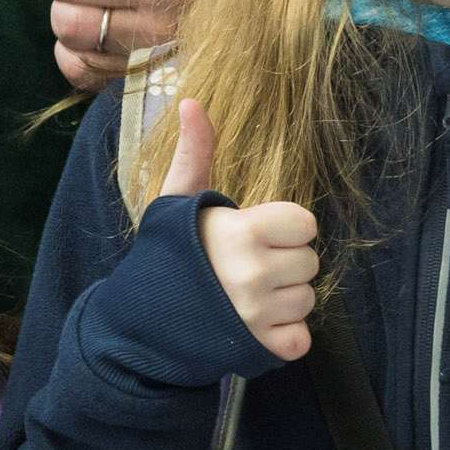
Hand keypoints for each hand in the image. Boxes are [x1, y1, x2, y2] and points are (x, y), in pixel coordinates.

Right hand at [165, 99, 315, 362]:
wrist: (139, 323)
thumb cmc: (166, 255)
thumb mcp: (176, 200)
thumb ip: (196, 152)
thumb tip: (193, 101)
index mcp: (243, 231)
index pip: (305, 223)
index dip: (283, 228)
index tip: (254, 234)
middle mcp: (255, 274)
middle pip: (310, 263)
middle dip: (284, 263)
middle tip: (247, 267)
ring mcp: (259, 314)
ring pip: (307, 300)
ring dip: (283, 300)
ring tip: (247, 296)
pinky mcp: (263, 348)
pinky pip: (301, 339)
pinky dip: (284, 335)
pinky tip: (255, 324)